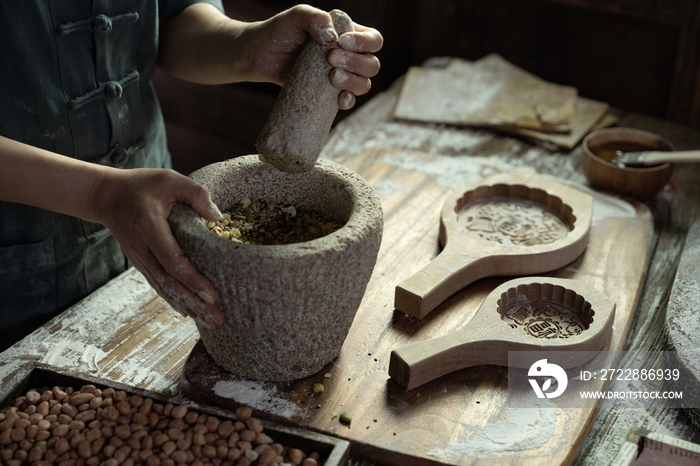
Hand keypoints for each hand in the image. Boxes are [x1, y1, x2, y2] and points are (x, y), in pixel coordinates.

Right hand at [90, 168, 223, 328]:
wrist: (106, 196)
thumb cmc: (141, 185)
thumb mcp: (169, 179)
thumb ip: (195, 194)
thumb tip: (218, 217)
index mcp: (150, 228)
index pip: (172, 261)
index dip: (192, 280)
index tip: (211, 295)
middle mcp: (143, 249)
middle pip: (169, 283)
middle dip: (194, 303)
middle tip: (217, 319)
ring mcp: (140, 259)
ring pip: (164, 288)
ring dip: (187, 306)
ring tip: (210, 320)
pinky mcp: (141, 263)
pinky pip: (158, 285)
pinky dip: (173, 300)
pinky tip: (189, 312)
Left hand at [246, 5, 382, 109]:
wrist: (259, 55)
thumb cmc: (279, 31)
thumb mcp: (296, 16)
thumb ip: (315, 17)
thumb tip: (333, 38)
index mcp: (347, 34)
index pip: (374, 39)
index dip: (364, 43)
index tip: (341, 42)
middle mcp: (348, 55)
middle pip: (372, 64)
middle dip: (356, 63)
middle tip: (330, 58)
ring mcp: (340, 76)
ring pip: (365, 84)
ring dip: (354, 82)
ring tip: (332, 77)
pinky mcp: (328, 94)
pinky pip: (349, 101)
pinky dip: (349, 101)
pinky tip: (340, 99)